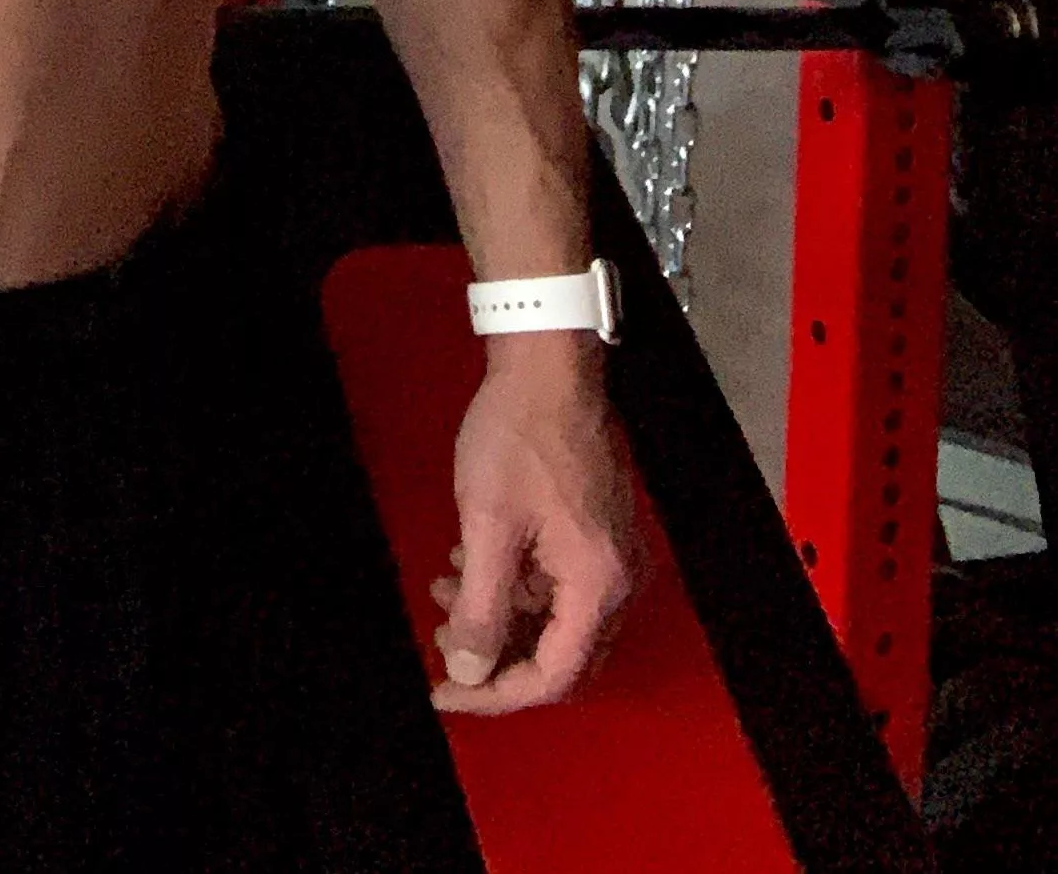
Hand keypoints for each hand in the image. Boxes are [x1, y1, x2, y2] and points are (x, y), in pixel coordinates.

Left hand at [426, 343, 637, 714]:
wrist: (548, 364)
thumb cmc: (519, 435)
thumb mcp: (488, 524)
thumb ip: (480, 606)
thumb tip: (469, 672)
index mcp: (597, 585)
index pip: (552, 674)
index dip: (496, 694)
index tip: (445, 692)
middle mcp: (616, 580)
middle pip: (559, 654)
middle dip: (495, 655)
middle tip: (441, 642)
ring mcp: (609, 553)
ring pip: (552, 616)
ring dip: (497, 613)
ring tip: (442, 589)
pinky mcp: (594, 530)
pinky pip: (555, 582)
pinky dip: (511, 582)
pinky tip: (467, 558)